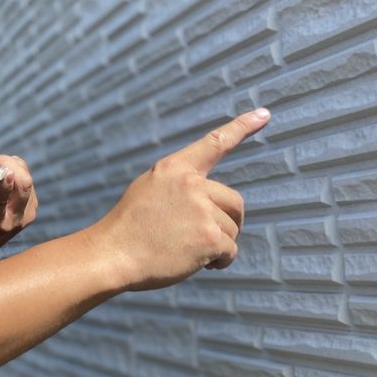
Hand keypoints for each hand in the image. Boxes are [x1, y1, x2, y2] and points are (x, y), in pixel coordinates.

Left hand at [0, 154, 38, 270]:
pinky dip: (4, 187)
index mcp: (26, 204)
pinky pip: (3, 200)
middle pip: (25, 177)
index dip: (8, 162)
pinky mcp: (0, 225)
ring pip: (21, 184)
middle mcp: (27, 212)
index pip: (24, 173)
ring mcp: (16, 220)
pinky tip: (4, 177)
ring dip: (4, 169)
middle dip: (7, 162)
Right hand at [89, 109, 270, 291]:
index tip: (264, 113)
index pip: (214, 144)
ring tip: (185, 250)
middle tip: (202, 236)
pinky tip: (196, 263)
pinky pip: (230, 251)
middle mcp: (191, 184)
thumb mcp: (148, 190)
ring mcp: (202, 210)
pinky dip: (218, 261)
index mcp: (174, 168)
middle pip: (234, 202)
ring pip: (232, 230)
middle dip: (226, 222)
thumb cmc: (128, 228)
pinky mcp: (210, 237)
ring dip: (217, 245)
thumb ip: (179, 186)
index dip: (241, 127)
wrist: (111, 256)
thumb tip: (212, 200)